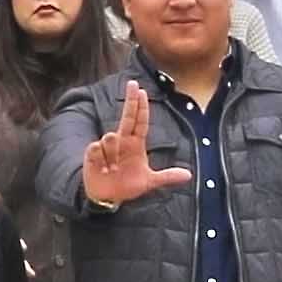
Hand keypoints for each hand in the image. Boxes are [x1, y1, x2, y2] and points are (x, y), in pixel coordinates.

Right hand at [79, 81, 194, 208]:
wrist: (107, 197)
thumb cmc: (127, 185)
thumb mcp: (149, 181)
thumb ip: (167, 176)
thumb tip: (188, 175)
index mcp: (135, 144)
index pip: (140, 122)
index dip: (141, 107)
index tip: (142, 91)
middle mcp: (122, 141)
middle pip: (127, 116)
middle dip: (130, 100)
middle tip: (133, 84)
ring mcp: (106, 146)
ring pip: (110, 137)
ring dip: (113, 154)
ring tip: (113, 169)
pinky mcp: (93, 153)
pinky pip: (97, 148)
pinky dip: (102, 160)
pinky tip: (102, 170)